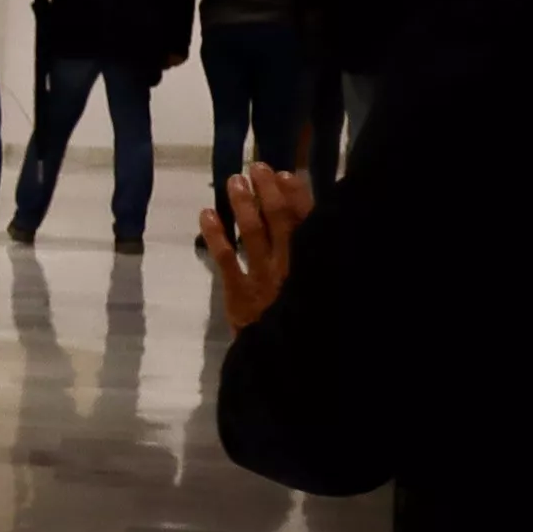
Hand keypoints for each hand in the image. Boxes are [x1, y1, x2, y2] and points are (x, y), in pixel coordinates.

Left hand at [197, 165, 310, 326]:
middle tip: (256, 167)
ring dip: (243, 205)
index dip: (297, 196)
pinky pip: (226, 258)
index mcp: (315, 266)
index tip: (286, 174)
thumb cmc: (306, 326)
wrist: (287, 364)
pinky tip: (207, 214)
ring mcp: (264, 279)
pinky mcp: (240, 294)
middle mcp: (291, 267)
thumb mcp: (325, 294)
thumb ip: (319, 262)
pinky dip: (216, 234)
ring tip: (234, 181)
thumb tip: (316, 227)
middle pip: (280, 221)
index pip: (309, 223)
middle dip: (267, 192)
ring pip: (252, 233)